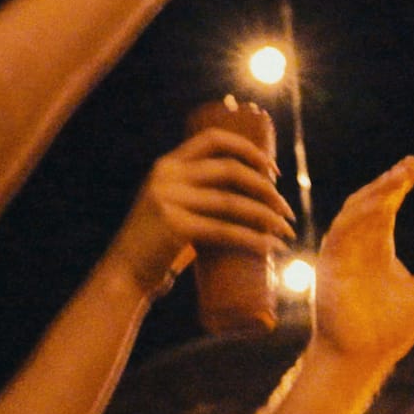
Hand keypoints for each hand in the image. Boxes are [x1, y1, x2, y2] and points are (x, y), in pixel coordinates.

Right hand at [107, 128, 295, 295]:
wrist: (125, 274)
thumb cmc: (159, 244)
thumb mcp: (172, 205)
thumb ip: (198, 193)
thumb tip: (250, 191)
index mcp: (167, 165)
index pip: (214, 139)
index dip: (249, 149)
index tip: (274, 171)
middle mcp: (166, 176)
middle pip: (231, 170)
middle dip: (267, 189)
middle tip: (287, 211)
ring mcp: (169, 200)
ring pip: (234, 203)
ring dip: (269, 217)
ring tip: (288, 231)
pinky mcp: (175, 227)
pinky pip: (226, 231)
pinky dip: (255, 240)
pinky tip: (272, 247)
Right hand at [308, 157, 413, 364]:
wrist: (364, 358)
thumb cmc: (392, 330)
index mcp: (378, 248)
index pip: (386, 208)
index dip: (397, 186)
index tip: (413, 167)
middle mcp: (358, 246)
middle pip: (370, 204)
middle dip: (387, 183)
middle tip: (408, 167)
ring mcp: (342, 254)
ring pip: (354, 213)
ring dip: (374, 194)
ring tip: (398, 180)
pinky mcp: (330, 265)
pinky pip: (341, 233)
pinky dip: (358, 217)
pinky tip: (379, 206)